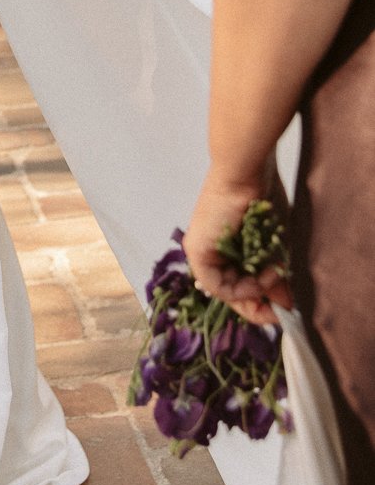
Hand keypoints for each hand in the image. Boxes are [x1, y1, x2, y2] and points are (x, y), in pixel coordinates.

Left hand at [184, 169, 292, 325]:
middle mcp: (210, 252)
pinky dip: (243, 287)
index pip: (239, 288)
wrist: (246, 172)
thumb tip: (288, 306)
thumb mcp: (274, 247)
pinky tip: (261, 276)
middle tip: (281, 312)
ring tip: (275, 275)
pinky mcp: (197, 251)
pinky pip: (219, 285)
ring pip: (228, 291)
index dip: (260, 305)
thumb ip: (276, 276)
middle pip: (232, 294)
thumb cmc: (262, 199)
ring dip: (256, 291)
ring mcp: (200, 252)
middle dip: (259, 305)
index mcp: (226, 249)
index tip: (283, 312)